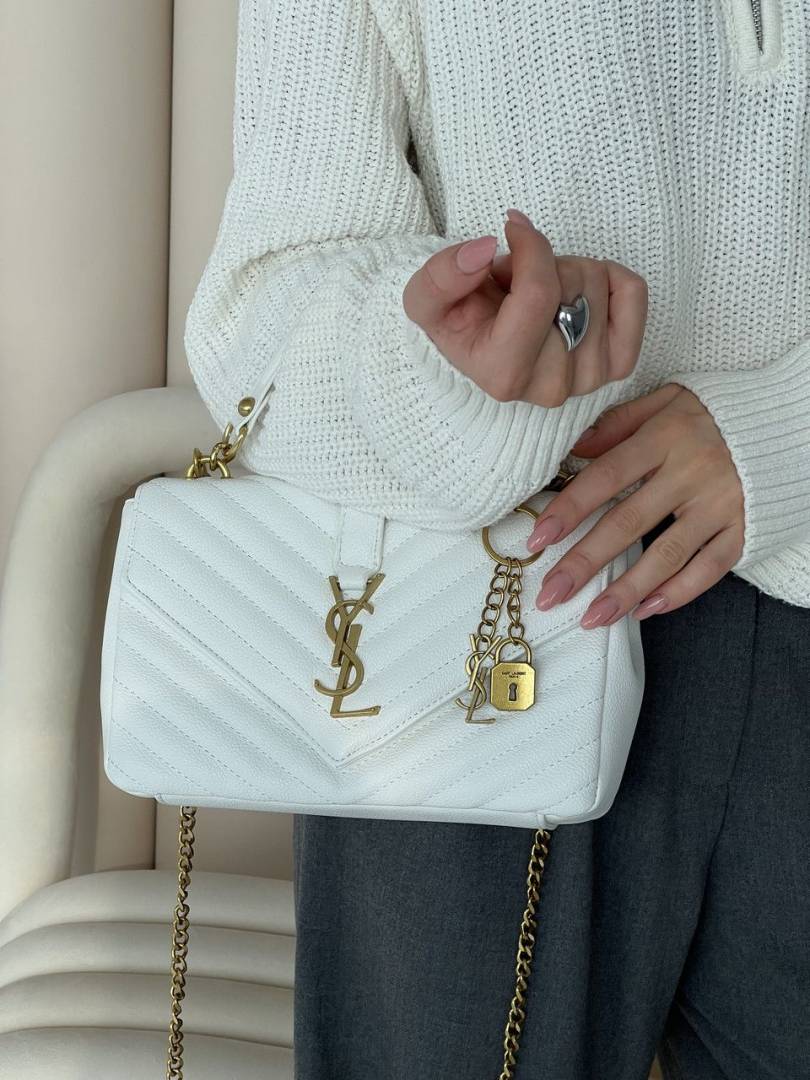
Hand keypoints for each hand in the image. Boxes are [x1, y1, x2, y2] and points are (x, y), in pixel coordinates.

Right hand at [401, 209, 647, 406]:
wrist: (483, 352)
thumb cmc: (458, 324)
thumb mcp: (425, 301)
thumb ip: (441, 276)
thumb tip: (485, 250)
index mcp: (503, 374)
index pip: (538, 294)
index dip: (528, 246)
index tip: (511, 229)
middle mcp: (551, 387)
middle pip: (571, 286)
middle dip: (542, 264)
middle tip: (515, 283)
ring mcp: (589, 379)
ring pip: (600, 285)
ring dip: (568, 271)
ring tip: (539, 293)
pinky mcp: (618, 364)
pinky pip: (633, 295)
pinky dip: (611, 275)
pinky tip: (578, 288)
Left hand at [525, 384, 744, 624]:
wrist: (788, 422)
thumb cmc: (714, 413)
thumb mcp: (667, 401)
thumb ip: (620, 423)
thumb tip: (575, 448)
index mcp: (665, 437)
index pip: (606, 476)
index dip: (570, 508)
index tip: (537, 539)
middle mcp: (692, 473)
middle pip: (628, 523)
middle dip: (585, 562)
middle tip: (551, 594)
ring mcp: (721, 504)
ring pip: (667, 555)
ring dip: (626, 590)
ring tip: (591, 618)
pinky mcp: (745, 527)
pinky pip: (711, 567)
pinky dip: (680, 592)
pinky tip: (645, 609)